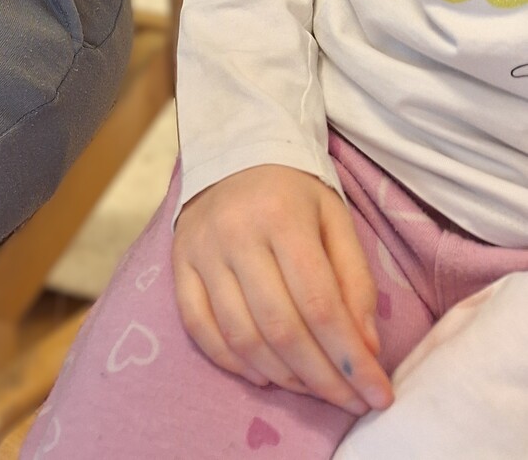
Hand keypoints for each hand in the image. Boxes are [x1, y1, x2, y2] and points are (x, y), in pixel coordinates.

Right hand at [172, 165, 392, 416]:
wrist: (232, 152)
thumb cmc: (293, 192)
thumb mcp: (336, 220)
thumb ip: (356, 281)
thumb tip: (365, 348)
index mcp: (282, 216)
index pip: (319, 304)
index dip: (351, 358)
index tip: (378, 395)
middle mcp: (235, 233)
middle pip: (280, 328)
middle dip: (322, 378)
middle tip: (350, 403)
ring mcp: (201, 250)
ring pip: (240, 336)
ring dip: (283, 377)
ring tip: (313, 389)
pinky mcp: (177, 263)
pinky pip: (199, 328)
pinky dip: (233, 363)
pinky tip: (264, 375)